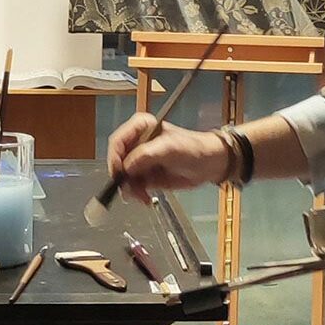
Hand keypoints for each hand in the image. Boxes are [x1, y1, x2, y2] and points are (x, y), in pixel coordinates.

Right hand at [107, 112, 230, 201]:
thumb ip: (146, 155)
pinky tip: (145, 198)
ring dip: (130, 189)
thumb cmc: (193, 148)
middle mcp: (137, 142)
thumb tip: (126, 167)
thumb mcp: (169, 149)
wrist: (209, 165)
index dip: (114, 158)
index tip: (118, 174)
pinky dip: (136, 194)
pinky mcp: (145, 174)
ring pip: (123, 176)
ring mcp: (140, 159)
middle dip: (122, 177)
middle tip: (130, 190)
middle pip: (117, 161)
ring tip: (142, 196)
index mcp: (140, 127)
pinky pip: (133, 186)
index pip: (117, 141)